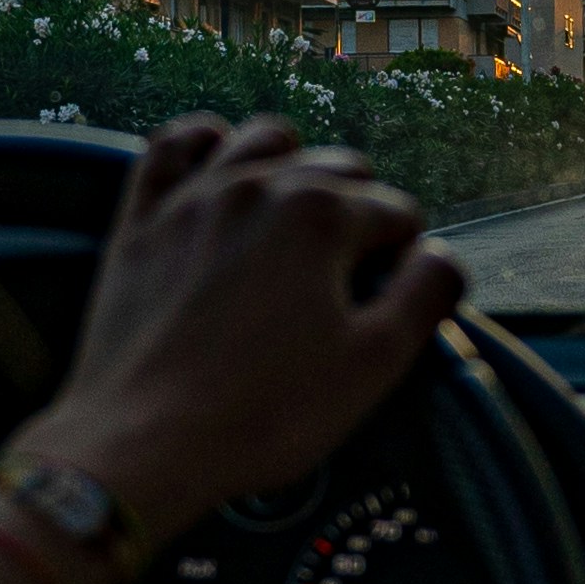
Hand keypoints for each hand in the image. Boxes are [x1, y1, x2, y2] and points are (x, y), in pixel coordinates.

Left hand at [18, 114, 465, 544]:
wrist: (144, 443)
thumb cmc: (264, 412)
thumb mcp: (374, 365)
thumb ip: (425, 296)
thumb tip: (441, 257)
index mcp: (323, 215)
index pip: (396, 213)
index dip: (404, 259)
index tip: (388, 303)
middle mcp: (260, 184)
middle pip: (338, 170)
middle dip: (359, 212)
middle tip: (349, 279)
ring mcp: (194, 196)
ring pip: (263, 140)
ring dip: (294, 166)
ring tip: (297, 220)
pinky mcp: (142, 219)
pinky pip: (173, 146)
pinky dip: (204, 145)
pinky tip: (219, 169)